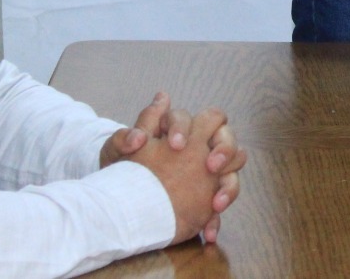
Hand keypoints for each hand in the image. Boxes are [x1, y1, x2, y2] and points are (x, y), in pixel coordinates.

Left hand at [103, 94, 247, 243]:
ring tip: (216, 204)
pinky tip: (208, 232)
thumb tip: (138, 135)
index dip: (189, 128)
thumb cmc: (119, 167)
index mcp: (181, 129)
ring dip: (229, 185)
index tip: (176, 145)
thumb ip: (125, 138)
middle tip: (211, 166)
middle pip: (226, 137)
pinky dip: (215, 219)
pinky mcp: (206, 196)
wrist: (116, 199)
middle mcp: (200, 146)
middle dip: (224, 149)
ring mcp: (207, 171)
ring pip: (232, 169)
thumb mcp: (116, 151)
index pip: (197, 117)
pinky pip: (219, 204)